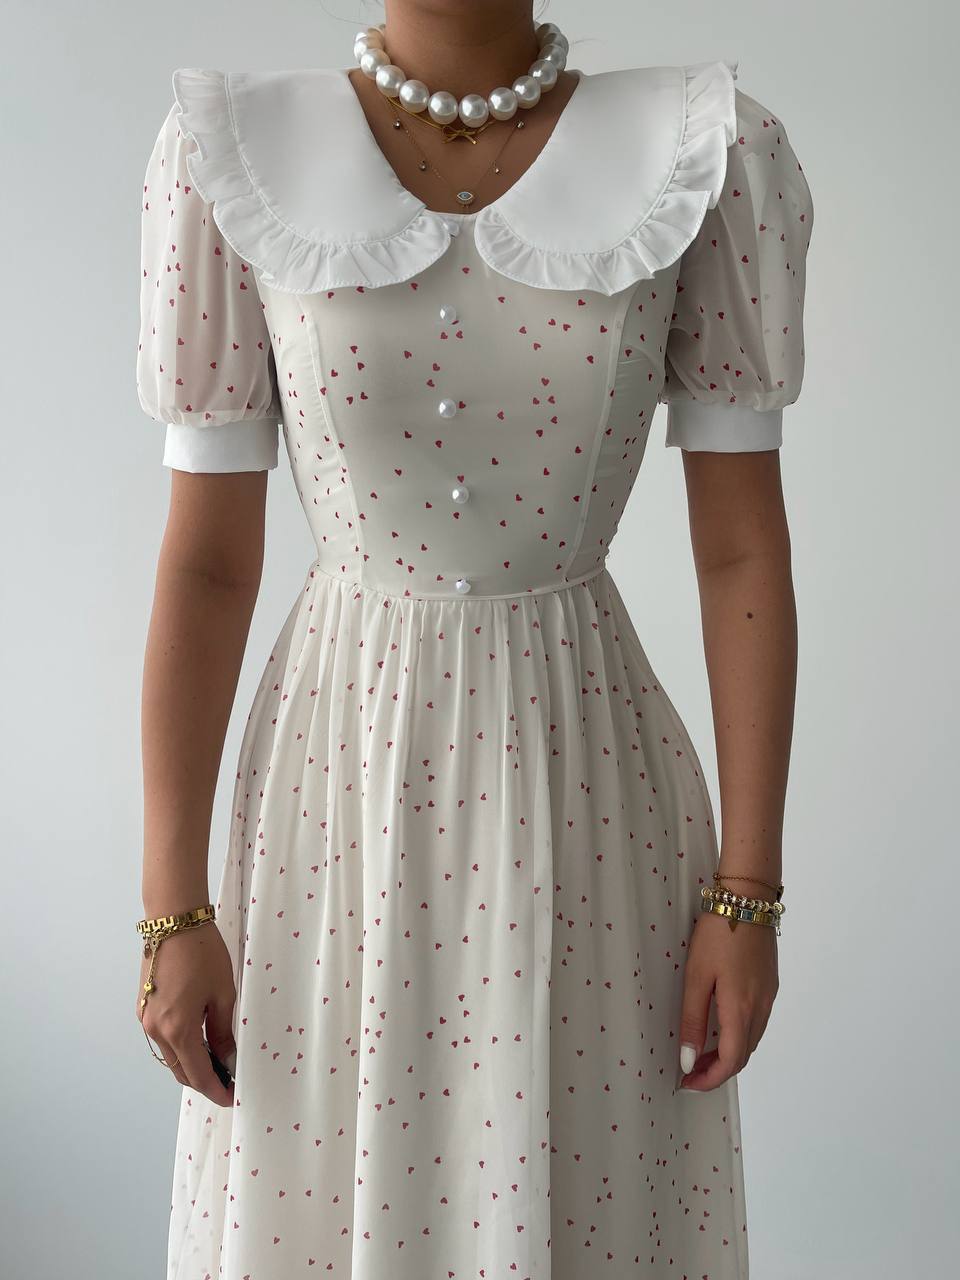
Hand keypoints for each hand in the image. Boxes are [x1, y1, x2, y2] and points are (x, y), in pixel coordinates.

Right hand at [136, 923, 236, 1107]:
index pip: (198, 1074)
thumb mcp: (222, 994)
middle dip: (204, 1080)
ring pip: (170, 1055)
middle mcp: (155, 1030)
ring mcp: (145, 1019)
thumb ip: (223, 1032)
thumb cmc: (202, 952)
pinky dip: (181, 1045)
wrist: (173, 920)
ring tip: (219, 1059)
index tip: (232, 1097)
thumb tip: (228, 1059)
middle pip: (180, 1070)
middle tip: (229, 1080)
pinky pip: (163, 1038)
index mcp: (177, 1029)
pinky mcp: (143, 1006)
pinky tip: (201, 1038)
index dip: (216, 1089)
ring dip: (192, 1062)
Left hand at [678, 909, 778, 1091]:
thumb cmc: (718, 934)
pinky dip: (739, 1035)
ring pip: (752, 1040)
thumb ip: (693, 1020)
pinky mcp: (770, 984)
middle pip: (744, 1056)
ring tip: (701, 1053)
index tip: (688, 1083)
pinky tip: (721, 1027)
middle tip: (690, 1072)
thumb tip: (689, 1061)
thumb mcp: (696, 976)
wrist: (748, 899)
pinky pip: (757, 1022)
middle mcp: (761, 1007)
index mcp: (742, 1008)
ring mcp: (769, 996)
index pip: (732, 1061)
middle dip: (718, 1070)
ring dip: (729, 1054)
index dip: (710, 1079)